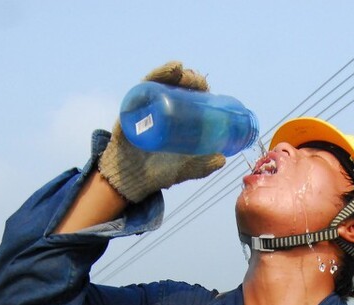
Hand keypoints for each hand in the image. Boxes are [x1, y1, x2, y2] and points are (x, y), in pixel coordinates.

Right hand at [98, 61, 226, 202]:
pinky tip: (168, 72)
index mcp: (175, 119)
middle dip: (189, 80)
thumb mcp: (185, 169)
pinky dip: (155, 76)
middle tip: (198, 84)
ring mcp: (145, 107)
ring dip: (173, 73)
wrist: (133, 182)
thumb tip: (222, 159)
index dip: (199, 90)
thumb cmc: (159, 171)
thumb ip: (202, 165)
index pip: (189, 98)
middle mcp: (160, 109)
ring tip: (182, 72)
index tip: (207, 90)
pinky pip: (142, 87)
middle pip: (176, 87)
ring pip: (160, 83)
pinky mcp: (131, 108)